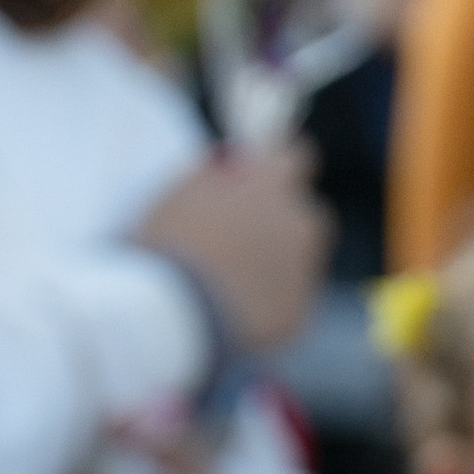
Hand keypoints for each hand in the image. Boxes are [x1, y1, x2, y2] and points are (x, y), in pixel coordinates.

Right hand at [132, 142, 329, 356]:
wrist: (174, 314)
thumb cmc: (169, 243)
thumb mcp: (182, 190)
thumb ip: (218, 174)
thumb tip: (235, 165)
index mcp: (272, 186)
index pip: (296, 157)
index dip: (274, 169)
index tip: (257, 179)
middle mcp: (299, 225)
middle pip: (305, 213)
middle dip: (280, 219)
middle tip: (240, 234)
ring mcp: (303, 274)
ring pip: (301, 258)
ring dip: (278, 260)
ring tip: (232, 277)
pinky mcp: (297, 316)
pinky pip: (289, 300)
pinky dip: (270, 300)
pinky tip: (236, 309)